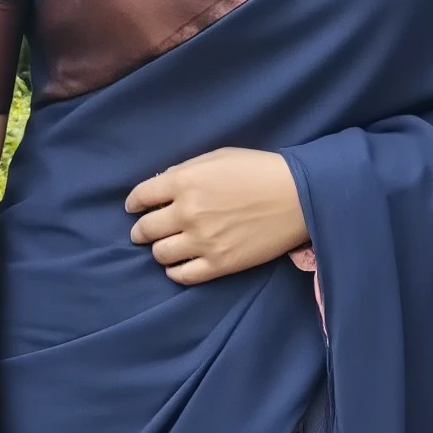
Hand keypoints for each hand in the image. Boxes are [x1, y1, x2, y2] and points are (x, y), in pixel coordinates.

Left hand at [125, 147, 307, 284]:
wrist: (298, 197)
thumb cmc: (260, 170)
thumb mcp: (219, 157)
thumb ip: (186, 170)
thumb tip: (161, 184)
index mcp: (185, 182)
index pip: (141, 196)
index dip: (134, 203)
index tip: (135, 208)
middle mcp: (188, 213)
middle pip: (145, 229)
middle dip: (141, 230)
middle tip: (144, 232)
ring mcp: (203, 241)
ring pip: (160, 254)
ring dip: (159, 250)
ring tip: (168, 247)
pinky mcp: (220, 264)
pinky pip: (182, 276)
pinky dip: (175, 271)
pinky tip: (179, 264)